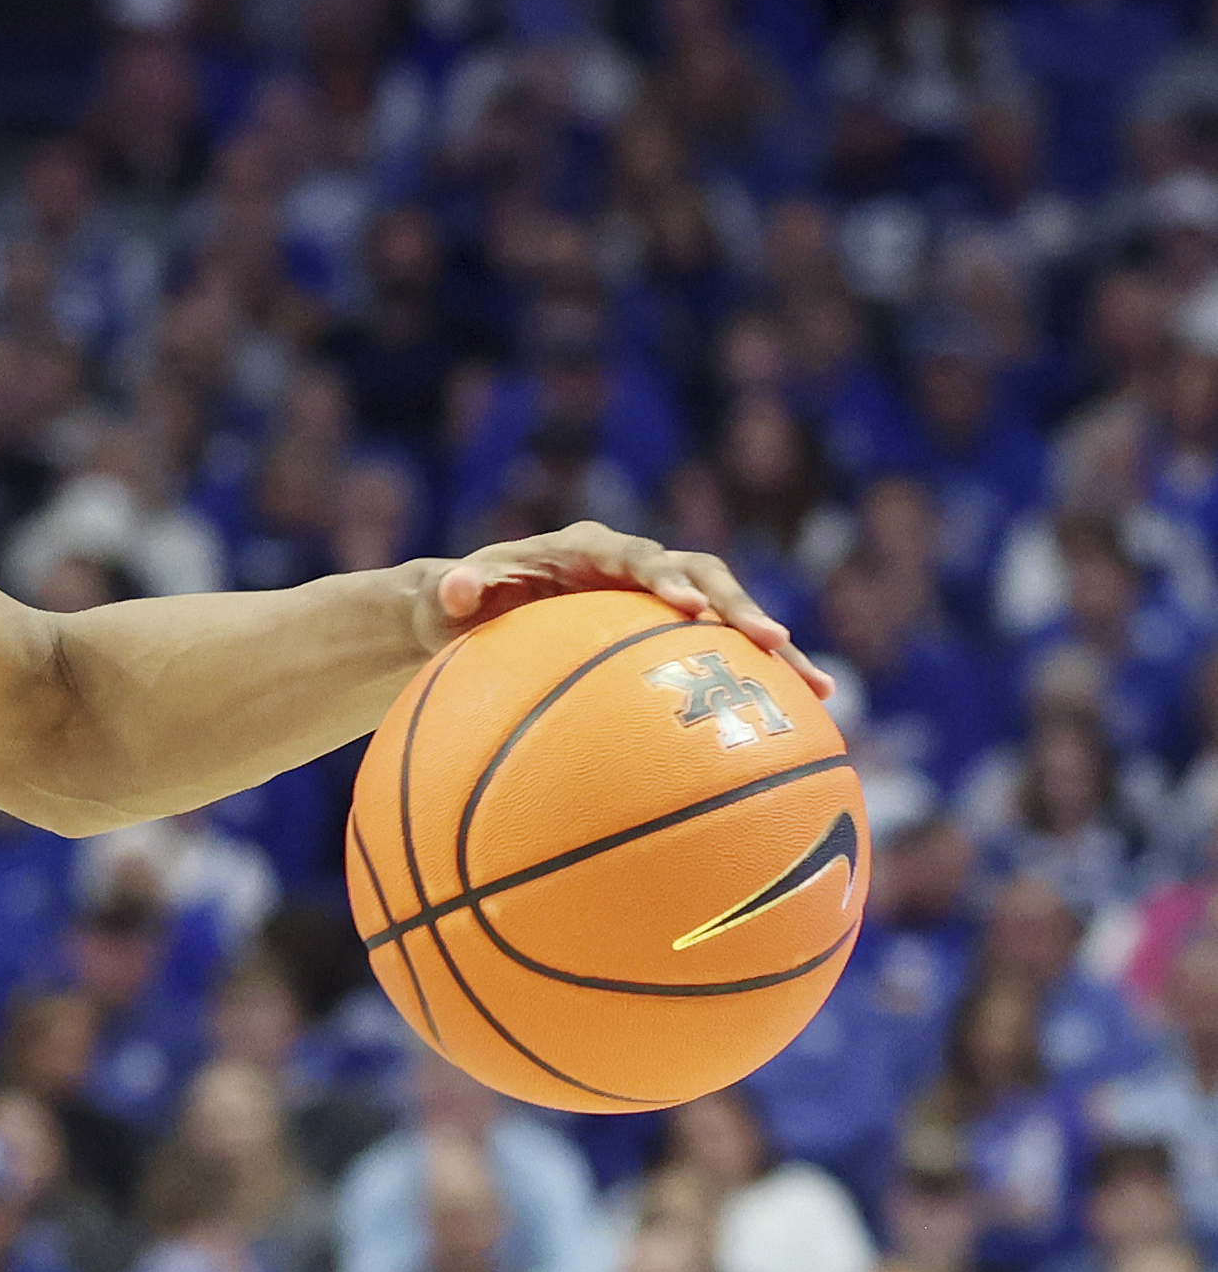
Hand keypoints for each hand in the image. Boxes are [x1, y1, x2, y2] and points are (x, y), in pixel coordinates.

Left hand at [416, 521, 830, 696]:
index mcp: (590, 550)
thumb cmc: (465, 605)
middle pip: (703, 577)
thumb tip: (451, 590)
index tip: (688, 607)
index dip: (668, 578)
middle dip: (739, 607)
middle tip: (772, 641)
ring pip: (728, 614)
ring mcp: (660, 597)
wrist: (480, 609)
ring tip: (819, 688)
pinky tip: (804, 721)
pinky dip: (759, 680)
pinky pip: (722, 653)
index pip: (638, 559)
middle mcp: (635, 566)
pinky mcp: (672, 631)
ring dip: (773, 647)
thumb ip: (456, 589)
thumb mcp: (451, 598)